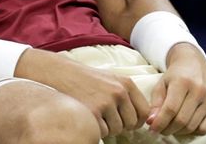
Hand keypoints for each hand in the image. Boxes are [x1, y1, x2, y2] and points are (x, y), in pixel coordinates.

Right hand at [16, 49, 149, 137]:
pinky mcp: (92, 113)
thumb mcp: (112, 80)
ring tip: (95, 113)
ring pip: (116, 130)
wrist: (61, 73)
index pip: (144, 112)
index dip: (137, 121)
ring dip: (106, 127)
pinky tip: (87, 115)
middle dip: (120, 125)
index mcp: (126, 83)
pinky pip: (101, 132)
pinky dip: (94, 128)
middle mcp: (118, 92)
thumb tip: (144, 120)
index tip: (128, 122)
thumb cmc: (87, 78)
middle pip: (131, 124)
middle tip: (106, 116)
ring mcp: (105, 103)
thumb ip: (127, 96)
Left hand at [146, 43, 205, 135]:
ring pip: (192, 126)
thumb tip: (152, 122)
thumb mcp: (161, 84)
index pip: (170, 109)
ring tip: (171, 127)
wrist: (195, 64)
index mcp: (183, 81)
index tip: (152, 129)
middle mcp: (199, 90)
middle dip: (167, 129)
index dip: (159, 123)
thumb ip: (155, 103)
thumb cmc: (175, 75)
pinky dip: (193, 131)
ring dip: (178, 131)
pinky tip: (186, 125)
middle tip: (160, 129)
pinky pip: (205, 129)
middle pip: (181, 120)